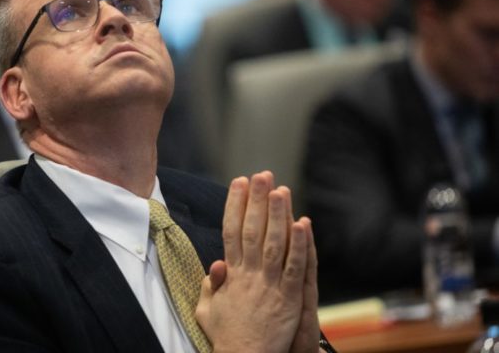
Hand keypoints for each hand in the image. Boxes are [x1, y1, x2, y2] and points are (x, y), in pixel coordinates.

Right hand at [195, 171, 319, 352]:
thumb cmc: (227, 337)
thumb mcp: (207, 310)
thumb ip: (211, 286)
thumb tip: (216, 264)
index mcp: (231, 275)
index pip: (231, 231)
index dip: (235, 205)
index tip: (238, 183)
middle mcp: (249, 274)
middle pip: (252, 230)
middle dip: (257, 200)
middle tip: (261, 175)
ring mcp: (270, 284)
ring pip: (274, 242)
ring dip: (277, 214)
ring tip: (280, 188)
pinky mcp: (289, 297)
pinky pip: (295, 267)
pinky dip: (299, 245)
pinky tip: (303, 223)